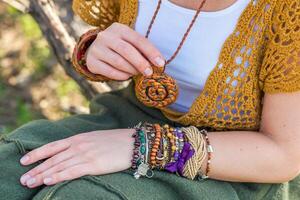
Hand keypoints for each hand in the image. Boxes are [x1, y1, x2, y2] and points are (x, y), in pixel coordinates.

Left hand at [19, 129, 134, 187]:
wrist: (133, 142)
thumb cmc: (116, 141)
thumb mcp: (95, 138)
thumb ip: (82, 143)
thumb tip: (71, 151)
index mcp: (79, 138)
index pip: (52, 146)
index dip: (37, 153)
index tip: (24, 160)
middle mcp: (79, 145)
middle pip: (53, 158)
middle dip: (36, 168)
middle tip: (23, 178)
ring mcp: (85, 154)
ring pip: (59, 166)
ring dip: (42, 175)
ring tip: (29, 183)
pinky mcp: (94, 164)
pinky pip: (72, 171)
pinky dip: (59, 176)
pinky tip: (48, 181)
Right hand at [86, 22, 165, 79]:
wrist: (96, 51)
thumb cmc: (120, 48)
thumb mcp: (130, 43)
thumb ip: (141, 51)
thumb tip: (158, 64)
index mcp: (119, 28)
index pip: (138, 40)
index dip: (151, 52)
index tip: (161, 63)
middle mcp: (106, 36)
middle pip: (127, 51)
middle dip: (141, 63)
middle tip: (149, 73)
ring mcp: (97, 48)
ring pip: (119, 62)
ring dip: (132, 70)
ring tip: (137, 73)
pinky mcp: (92, 62)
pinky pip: (110, 72)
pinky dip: (122, 76)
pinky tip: (127, 76)